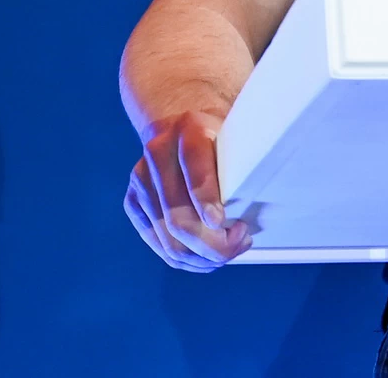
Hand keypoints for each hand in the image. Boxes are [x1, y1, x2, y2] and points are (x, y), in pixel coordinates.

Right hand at [124, 111, 251, 271]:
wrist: (179, 128)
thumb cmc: (218, 140)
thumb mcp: (232, 138)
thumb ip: (241, 164)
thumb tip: (254, 208)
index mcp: (189, 129)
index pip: (194, 164)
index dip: (205, 196)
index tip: (221, 221)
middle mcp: (158, 153)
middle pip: (178, 214)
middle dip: (212, 242)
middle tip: (240, 242)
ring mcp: (141, 180)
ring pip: (169, 238)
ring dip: (202, 256)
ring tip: (229, 251)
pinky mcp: (133, 202)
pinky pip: (159, 245)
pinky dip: (187, 259)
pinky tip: (208, 257)